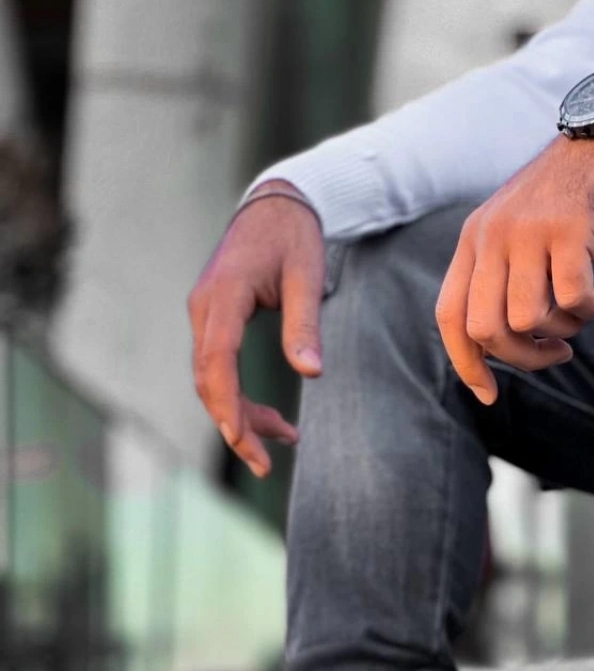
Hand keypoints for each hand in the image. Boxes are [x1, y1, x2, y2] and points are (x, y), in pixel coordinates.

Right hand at [188, 181, 324, 476]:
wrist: (277, 205)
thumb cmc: (295, 237)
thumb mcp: (307, 277)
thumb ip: (305, 326)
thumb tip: (311, 374)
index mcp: (224, 294)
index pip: (218, 358)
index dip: (228, 402)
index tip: (242, 438)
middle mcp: (204, 308)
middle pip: (208, 380)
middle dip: (234, 425)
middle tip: (267, 465)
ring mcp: (205, 316)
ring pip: (212, 381)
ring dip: (240, 417)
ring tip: (285, 438)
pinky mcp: (214, 323)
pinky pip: (219, 371)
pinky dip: (239, 399)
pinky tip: (270, 419)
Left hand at [435, 134, 593, 402]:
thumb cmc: (571, 198)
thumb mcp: (521, 233)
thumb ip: (504, 278)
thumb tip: (504, 346)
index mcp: (474, 241)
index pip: (451, 317)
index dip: (466, 364)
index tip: (490, 394)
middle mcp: (492, 236)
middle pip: (487, 330)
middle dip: (525, 358)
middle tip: (559, 351)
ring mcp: (527, 231)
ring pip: (529, 320)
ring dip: (565, 330)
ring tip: (587, 309)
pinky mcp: (568, 229)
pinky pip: (573, 299)